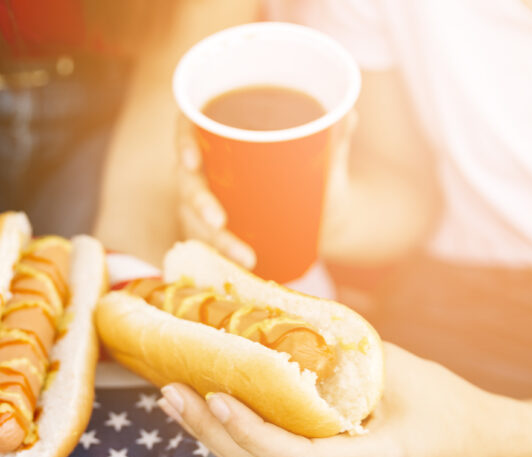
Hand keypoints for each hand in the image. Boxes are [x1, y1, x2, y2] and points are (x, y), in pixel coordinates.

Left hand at [157, 343, 524, 456]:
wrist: (478, 452)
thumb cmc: (447, 404)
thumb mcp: (404, 370)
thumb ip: (346, 351)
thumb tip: (283, 315)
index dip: (252, 432)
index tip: (217, 396)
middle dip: (214, 433)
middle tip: (173, 392)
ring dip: (217, 440)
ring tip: (178, 402)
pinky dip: (240, 444)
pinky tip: (211, 417)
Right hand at [176, 109, 356, 272]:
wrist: (325, 215)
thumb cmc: (318, 175)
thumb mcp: (329, 160)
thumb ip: (336, 136)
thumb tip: (348, 114)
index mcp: (224, 137)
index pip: (190, 127)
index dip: (183, 140)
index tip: (192, 160)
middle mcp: (207, 168)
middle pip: (187, 180)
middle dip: (198, 203)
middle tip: (219, 221)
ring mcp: (206, 202)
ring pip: (193, 219)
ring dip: (214, 240)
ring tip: (246, 257)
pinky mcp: (214, 231)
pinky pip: (207, 243)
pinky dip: (221, 256)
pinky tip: (241, 266)